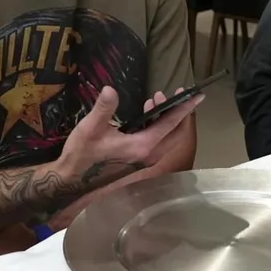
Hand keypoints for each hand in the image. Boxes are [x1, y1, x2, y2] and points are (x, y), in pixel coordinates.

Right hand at [56, 86, 202, 182]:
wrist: (72, 182)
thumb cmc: (82, 155)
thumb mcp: (90, 128)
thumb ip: (104, 108)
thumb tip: (110, 89)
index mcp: (143, 146)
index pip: (171, 124)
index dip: (185, 108)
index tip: (198, 95)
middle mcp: (149, 155)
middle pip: (174, 131)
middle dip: (177, 110)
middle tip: (174, 93)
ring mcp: (145, 160)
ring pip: (166, 136)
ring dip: (166, 118)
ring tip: (155, 99)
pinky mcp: (138, 161)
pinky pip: (157, 141)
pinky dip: (157, 126)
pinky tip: (146, 114)